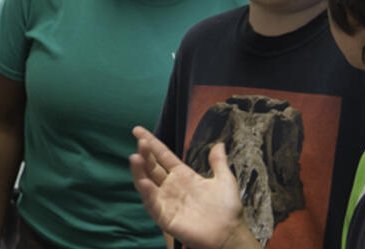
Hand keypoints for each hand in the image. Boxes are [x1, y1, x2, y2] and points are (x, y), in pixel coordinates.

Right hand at [130, 126, 250, 248]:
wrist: (230, 234)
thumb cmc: (227, 210)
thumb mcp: (224, 180)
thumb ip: (218, 162)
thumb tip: (219, 144)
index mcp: (183, 176)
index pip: (162, 156)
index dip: (152, 143)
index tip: (138, 130)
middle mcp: (171, 187)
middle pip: (152, 167)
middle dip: (145, 154)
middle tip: (141, 141)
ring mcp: (166, 202)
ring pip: (147, 183)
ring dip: (139, 171)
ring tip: (135, 157)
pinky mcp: (165, 217)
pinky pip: (152, 204)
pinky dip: (147, 194)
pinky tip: (145, 182)